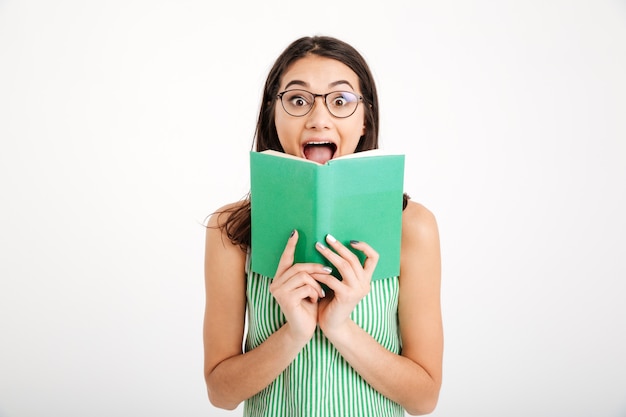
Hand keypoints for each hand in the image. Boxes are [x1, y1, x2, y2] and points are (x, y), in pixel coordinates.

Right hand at [269, 230, 329, 344]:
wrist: (304, 330)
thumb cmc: (308, 307)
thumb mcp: (309, 287)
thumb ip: (309, 273)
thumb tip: (320, 254)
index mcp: (280, 279)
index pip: (285, 259)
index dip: (290, 246)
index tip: (296, 232)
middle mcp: (275, 283)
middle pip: (298, 266)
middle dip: (316, 268)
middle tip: (329, 271)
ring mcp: (279, 292)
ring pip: (303, 275)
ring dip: (317, 283)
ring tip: (321, 292)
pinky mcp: (286, 299)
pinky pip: (306, 286)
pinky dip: (315, 291)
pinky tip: (316, 299)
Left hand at [314, 234, 378, 336]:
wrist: (333, 325)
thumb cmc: (333, 302)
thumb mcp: (341, 283)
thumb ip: (342, 270)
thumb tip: (332, 247)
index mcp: (366, 279)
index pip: (374, 258)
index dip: (364, 247)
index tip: (350, 240)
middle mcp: (365, 284)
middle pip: (354, 259)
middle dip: (339, 247)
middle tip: (327, 238)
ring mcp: (357, 290)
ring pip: (345, 266)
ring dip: (330, 255)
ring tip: (318, 247)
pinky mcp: (346, 296)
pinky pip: (332, 279)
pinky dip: (321, 274)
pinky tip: (312, 271)